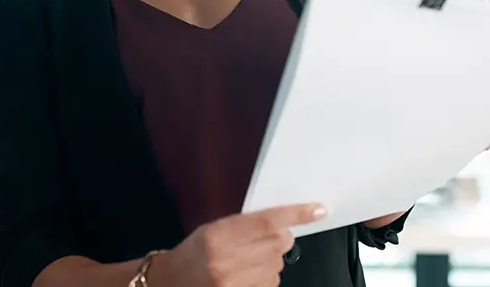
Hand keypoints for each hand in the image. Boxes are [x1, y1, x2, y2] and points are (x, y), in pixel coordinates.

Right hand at [152, 203, 326, 286]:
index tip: (318, 210)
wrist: (171, 284)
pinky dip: (266, 279)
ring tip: (247, 262)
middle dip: (279, 240)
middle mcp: (226, 262)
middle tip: (265, 241)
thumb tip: (284, 225)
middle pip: (277, 244)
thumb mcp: (213, 229)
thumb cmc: (193, 254)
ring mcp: (234, 284)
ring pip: (277, 266)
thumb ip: (246, 225)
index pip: (267, 221)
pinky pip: (271, 285)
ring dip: (271, 262)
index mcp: (218, 236)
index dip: (296, 214)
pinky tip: (247, 276)